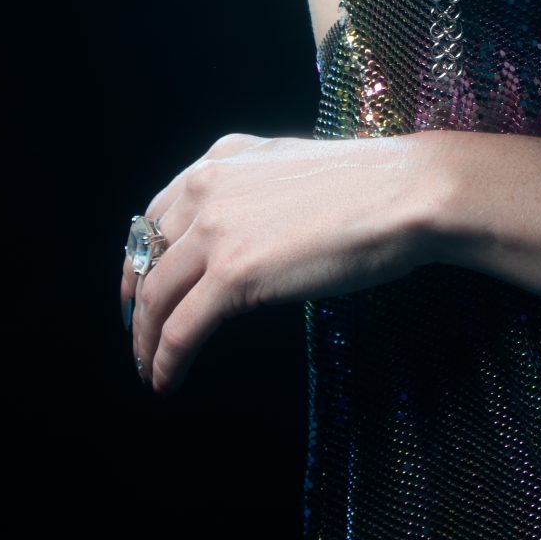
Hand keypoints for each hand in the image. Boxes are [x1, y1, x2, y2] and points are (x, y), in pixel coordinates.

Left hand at [120, 130, 434, 395]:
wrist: (404, 194)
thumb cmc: (369, 186)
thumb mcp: (292, 168)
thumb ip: (254, 190)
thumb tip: (244, 230)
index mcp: (223, 160)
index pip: (155, 215)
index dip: (139, 259)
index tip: (138, 288)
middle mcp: (209, 188)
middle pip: (147, 258)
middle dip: (136, 304)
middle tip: (138, 335)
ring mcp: (217, 231)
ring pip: (156, 297)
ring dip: (146, 340)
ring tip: (149, 367)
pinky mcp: (233, 273)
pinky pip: (181, 329)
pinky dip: (166, 360)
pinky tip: (166, 380)